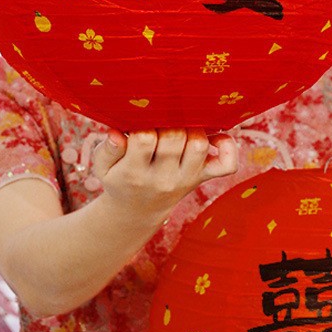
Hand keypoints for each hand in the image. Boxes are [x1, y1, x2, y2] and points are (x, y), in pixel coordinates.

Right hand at [92, 128, 238, 222]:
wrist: (138, 211)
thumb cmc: (120, 179)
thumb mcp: (103, 168)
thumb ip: (107, 150)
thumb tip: (118, 133)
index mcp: (135, 173)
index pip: (144, 140)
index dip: (143, 124)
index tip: (139, 122)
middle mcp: (164, 179)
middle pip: (174, 139)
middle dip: (167, 123)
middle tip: (160, 120)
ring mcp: (187, 179)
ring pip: (199, 146)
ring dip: (193, 129)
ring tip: (180, 124)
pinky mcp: (202, 178)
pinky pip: (227, 165)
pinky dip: (228, 147)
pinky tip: (214, 136)